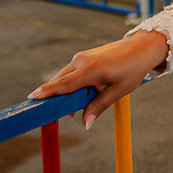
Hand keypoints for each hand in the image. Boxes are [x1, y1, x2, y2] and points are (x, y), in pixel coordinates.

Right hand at [29, 29, 167, 127]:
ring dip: (65, 92)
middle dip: (54, 97)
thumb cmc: (132, 69)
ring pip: (64, 77)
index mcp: (91, 70)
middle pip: (60, 81)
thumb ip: (99, 106)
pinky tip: (81, 95)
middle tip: (53, 115)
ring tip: (73, 110)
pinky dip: (71, 84)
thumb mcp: (118, 91)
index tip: (32, 97)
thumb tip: (85, 124)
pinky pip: (71, 73)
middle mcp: (81, 61)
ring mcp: (81, 57)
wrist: (140, 48)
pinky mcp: (83, 57)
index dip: (48, 91)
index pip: (64, 83)